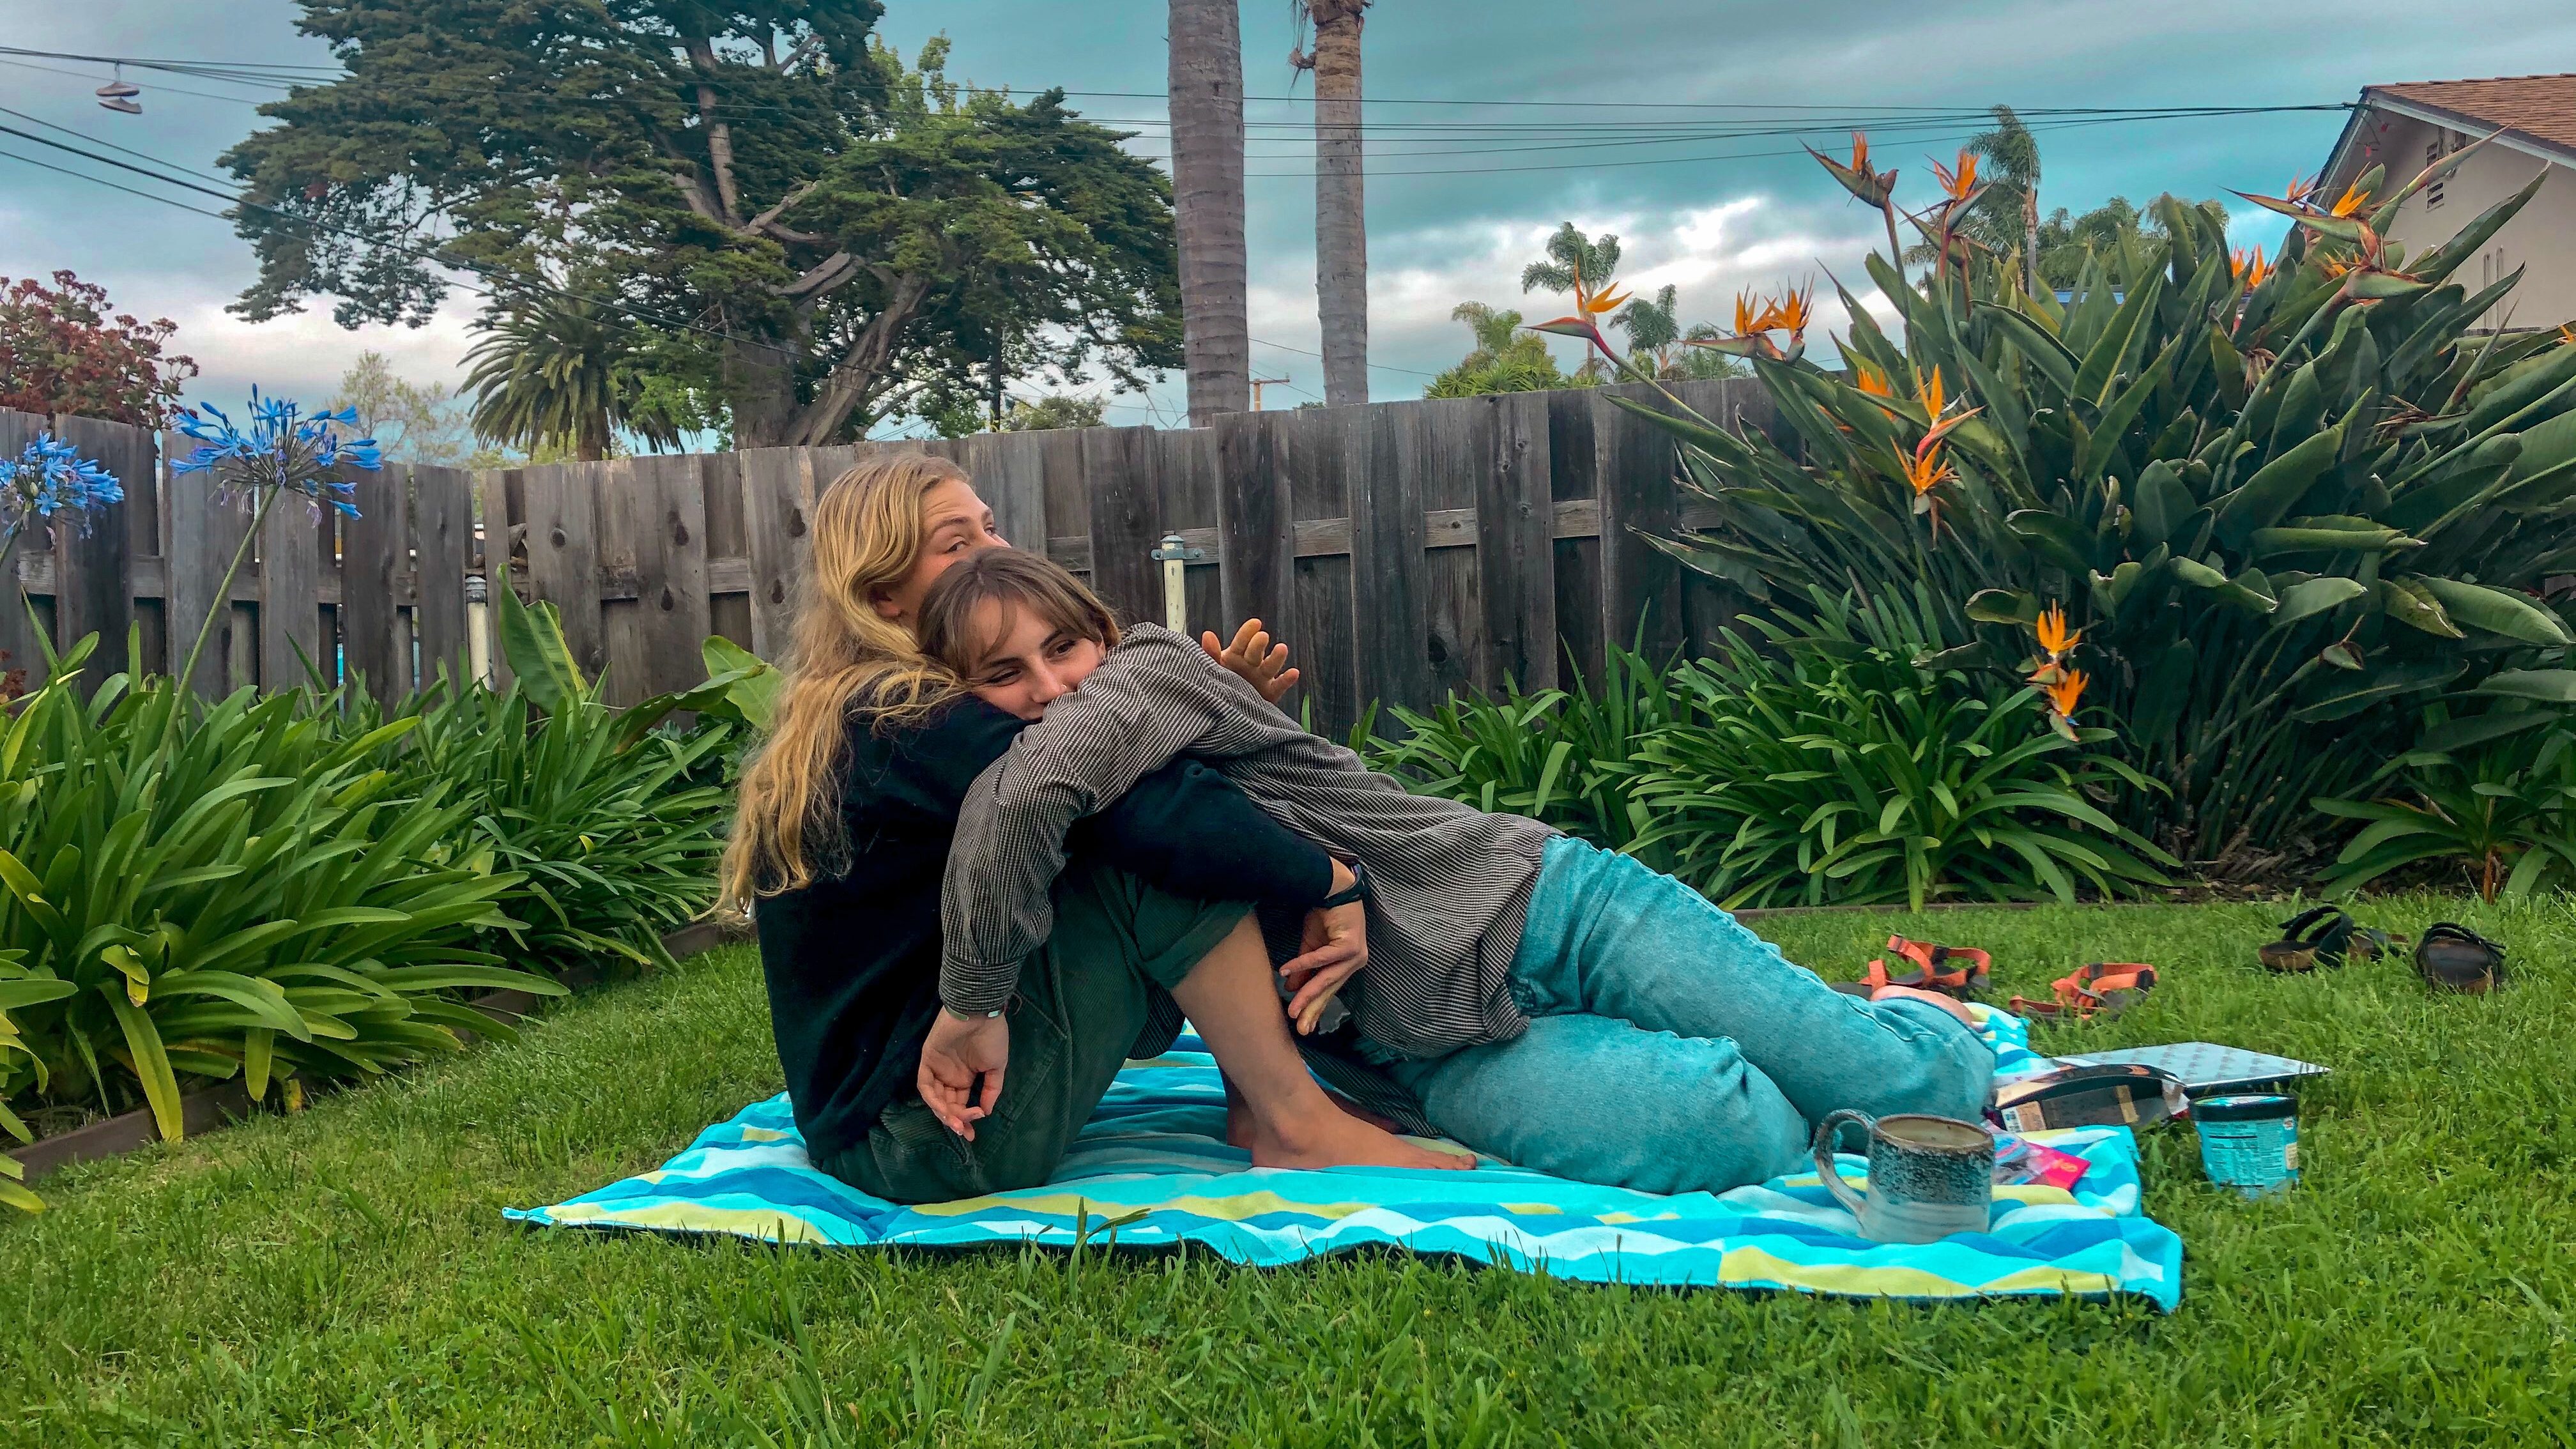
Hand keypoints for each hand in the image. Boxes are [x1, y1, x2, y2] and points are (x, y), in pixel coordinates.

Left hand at [917, 1009, 1010, 1139]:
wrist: (979, 1013)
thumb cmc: (991, 1036)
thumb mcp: (997, 1066)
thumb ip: (991, 1089)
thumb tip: (986, 1112)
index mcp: (965, 1077)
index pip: (961, 1104)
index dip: (965, 1120)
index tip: (972, 1135)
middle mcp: (949, 1076)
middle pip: (947, 1105)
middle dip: (955, 1121)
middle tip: (965, 1131)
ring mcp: (937, 1069)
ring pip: (936, 1098)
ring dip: (945, 1113)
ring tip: (957, 1123)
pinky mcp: (927, 1061)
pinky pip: (925, 1085)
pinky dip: (933, 1099)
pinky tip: (944, 1108)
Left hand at [1203, 619, 1299, 703]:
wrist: (1223, 710)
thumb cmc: (1217, 683)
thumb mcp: (1211, 668)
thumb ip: (1210, 653)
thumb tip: (1207, 634)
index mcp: (1235, 656)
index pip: (1241, 642)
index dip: (1247, 633)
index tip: (1256, 623)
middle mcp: (1250, 665)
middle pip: (1255, 653)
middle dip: (1259, 645)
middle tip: (1263, 637)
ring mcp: (1261, 678)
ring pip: (1270, 667)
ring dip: (1276, 658)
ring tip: (1282, 648)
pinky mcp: (1270, 693)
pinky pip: (1279, 686)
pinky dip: (1286, 680)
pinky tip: (1294, 673)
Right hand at [1278, 862, 1366, 1034]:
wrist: (1334, 888)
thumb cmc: (1325, 916)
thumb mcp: (1311, 946)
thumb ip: (1304, 969)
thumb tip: (1290, 988)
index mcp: (1347, 965)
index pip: (1329, 990)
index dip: (1315, 1007)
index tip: (1303, 1026)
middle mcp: (1355, 962)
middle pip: (1330, 990)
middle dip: (1313, 1009)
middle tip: (1300, 1028)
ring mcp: (1355, 955)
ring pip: (1327, 979)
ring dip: (1308, 994)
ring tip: (1293, 1009)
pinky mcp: (1351, 944)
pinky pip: (1322, 958)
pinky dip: (1303, 964)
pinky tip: (1287, 971)